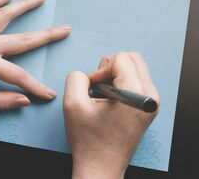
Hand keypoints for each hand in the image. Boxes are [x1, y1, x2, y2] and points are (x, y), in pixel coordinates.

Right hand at [64, 52, 159, 178]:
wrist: (101, 165)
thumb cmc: (89, 140)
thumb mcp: (72, 104)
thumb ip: (76, 77)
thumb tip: (87, 75)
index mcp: (136, 93)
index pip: (120, 58)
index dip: (100, 69)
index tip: (92, 88)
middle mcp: (151, 95)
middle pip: (132, 58)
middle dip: (110, 67)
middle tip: (98, 87)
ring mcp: (152, 102)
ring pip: (135, 68)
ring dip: (115, 75)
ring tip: (103, 95)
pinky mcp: (148, 107)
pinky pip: (136, 81)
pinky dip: (120, 84)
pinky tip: (109, 101)